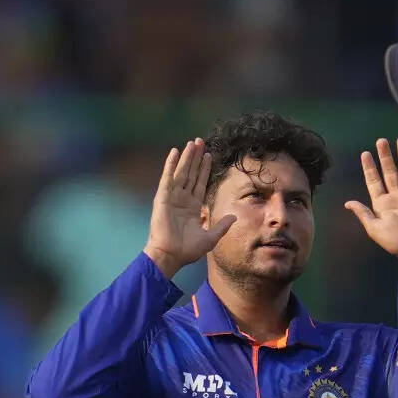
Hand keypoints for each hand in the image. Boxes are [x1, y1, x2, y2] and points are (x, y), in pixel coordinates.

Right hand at [143, 138, 235, 278]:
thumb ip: (222, 226)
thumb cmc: (187, 250)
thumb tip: (235, 216)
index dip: (205, 169)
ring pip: (182, 172)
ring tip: (192, 143)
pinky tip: (174, 152)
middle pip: (191, 174)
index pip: (200, 183)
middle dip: (196, 158)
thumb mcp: (210, 237)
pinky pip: (168, 178)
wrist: (171, 256)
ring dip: (186, 157)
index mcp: (193, 207)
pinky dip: (170, 164)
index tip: (209, 155)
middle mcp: (182, 199)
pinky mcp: (162, 198)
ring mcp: (172, 197)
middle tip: (200, 142)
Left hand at [346, 137, 397, 260]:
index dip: (369, 168)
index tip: (365, 154)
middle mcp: (397, 197)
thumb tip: (348, 203)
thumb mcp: (374, 229)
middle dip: (385, 157)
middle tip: (381, 141)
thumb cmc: (396, 241)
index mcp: (383, 204)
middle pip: (390, 172)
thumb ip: (363, 214)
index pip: (374, 181)